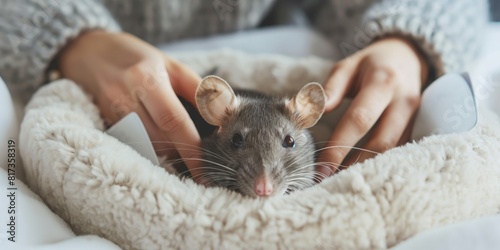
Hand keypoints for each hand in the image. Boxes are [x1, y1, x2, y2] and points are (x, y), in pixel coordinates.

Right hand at [57, 30, 204, 181]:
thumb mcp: (172, 65)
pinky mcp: (105, 122)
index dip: (191, 149)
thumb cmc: (138, 58)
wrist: (88, 51)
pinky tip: (161, 147)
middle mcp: (126, 97)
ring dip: (166, 155)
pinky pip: (132, 145)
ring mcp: (112, 112)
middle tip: (199, 165)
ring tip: (181, 153)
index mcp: (148, 79)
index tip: (205, 171)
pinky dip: (150, 150)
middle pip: (159, 139)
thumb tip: (224, 114)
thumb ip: (199, 90)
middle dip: (181, 156)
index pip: (173, 121)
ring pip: (145, 146)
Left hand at [318, 37, 427, 176]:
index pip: (359, 120)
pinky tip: (358, 174)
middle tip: (328, 181)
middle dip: (353, 165)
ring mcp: (415, 118)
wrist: (408, 57)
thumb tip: (309, 113)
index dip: (339, 146)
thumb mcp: (348, 66)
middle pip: (380, 142)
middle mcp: (404, 102)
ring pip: (392, 152)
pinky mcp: (417, 128)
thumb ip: (330, 89)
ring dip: (366, 169)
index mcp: (383, 83)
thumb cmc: (370, 64)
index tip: (321, 167)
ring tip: (340, 181)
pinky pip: (397, 152)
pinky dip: (378, 165)